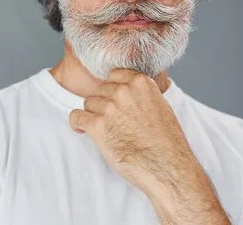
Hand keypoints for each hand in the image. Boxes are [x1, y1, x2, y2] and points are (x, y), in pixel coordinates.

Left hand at [69, 68, 191, 193]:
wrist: (166, 166)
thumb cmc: (166, 142)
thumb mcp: (161, 105)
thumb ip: (141, 94)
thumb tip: (129, 92)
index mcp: (140, 82)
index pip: (114, 75)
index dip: (112, 89)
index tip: (114, 100)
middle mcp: (123, 90)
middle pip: (100, 90)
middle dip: (104, 104)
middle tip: (113, 122)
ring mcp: (109, 107)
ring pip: (88, 103)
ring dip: (93, 115)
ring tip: (105, 130)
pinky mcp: (97, 125)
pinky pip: (76, 117)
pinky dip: (77, 124)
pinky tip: (82, 130)